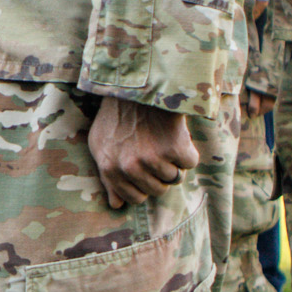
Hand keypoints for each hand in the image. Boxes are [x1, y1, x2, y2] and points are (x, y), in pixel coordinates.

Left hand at [86, 94, 201, 209]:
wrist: (139, 85)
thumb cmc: (118, 115)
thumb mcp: (101, 144)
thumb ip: (108, 177)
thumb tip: (117, 205)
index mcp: (110, 168)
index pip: (135, 198)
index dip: (143, 184)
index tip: (146, 169)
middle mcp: (130, 167)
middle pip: (158, 190)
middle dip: (159, 174)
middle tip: (155, 150)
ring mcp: (153, 159)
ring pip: (175, 178)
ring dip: (173, 162)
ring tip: (163, 139)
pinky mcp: (174, 148)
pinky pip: (190, 162)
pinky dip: (188, 150)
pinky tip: (176, 134)